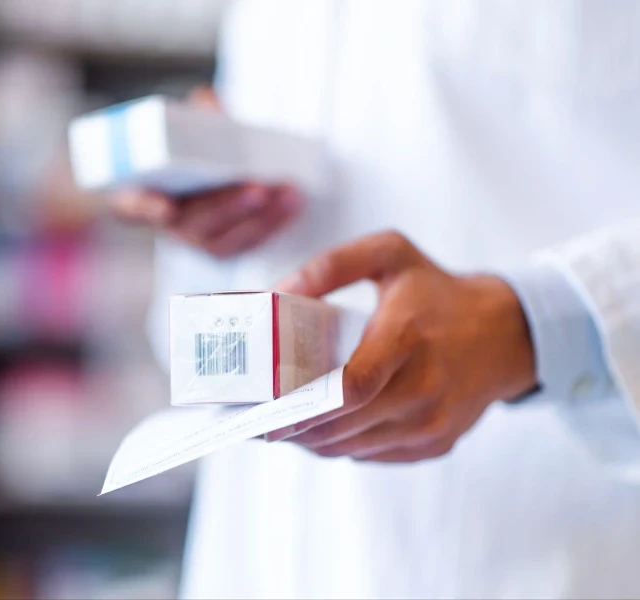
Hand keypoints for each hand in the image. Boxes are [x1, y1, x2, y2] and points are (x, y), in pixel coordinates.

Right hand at [108, 87, 302, 257]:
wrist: (218, 162)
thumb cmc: (194, 142)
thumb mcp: (193, 121)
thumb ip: (198, 113)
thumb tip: (209, 104)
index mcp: (139, 192)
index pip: (130, 206)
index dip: (144, 208)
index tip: (165, 206)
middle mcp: (166, 222)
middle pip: (190, 225)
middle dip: (226, 206)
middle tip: (255, 186)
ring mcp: (195, 238)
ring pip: (222, 240)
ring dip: (258, 217)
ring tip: (285, 191)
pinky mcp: (225, 244)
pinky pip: (247, 243)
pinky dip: (273, 221)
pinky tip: (292, 200)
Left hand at [265, 230, 536, 462]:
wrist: (507, 332)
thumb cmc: (436, 290)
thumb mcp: (389, 253)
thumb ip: (330, 265)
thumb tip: (276, 294)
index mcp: (409, 338)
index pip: (351, 386)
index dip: (303, 404)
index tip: (265, 406)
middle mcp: (425, 388)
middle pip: (343, 424)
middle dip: (293, 425)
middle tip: (257, 416)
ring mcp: (434, 423)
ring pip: (352, 447)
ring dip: (311, 439)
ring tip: (280, 422)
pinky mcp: (436, 444)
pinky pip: (372, 454)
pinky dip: (341, 444)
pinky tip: (321, 427)